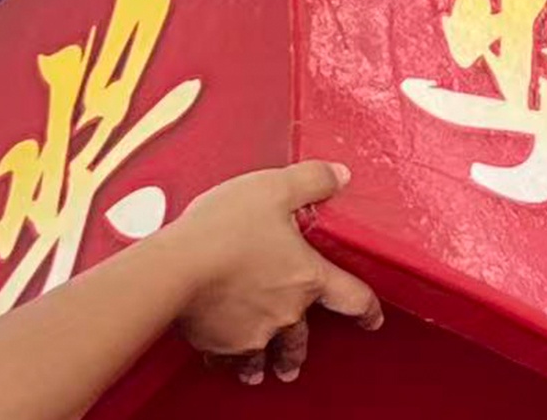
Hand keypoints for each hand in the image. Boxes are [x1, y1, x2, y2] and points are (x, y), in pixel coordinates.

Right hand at [168, 160, 382, 385]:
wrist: (174, 269)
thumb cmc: (224, 229)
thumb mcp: (275, 187)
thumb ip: (311, 180)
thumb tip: (339, 176)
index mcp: (308, 278)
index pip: (352, 297)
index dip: (368, 309)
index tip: (372, 320)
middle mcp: (286, 313)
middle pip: (303, 338)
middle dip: (300, 350)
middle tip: (296, 361)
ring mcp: (252, 332)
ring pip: (266, 354)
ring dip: (268, 362)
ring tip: (263, 370)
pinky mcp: (218, 343)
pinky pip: (228, 356)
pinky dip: (228, 357)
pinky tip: (223, 355)